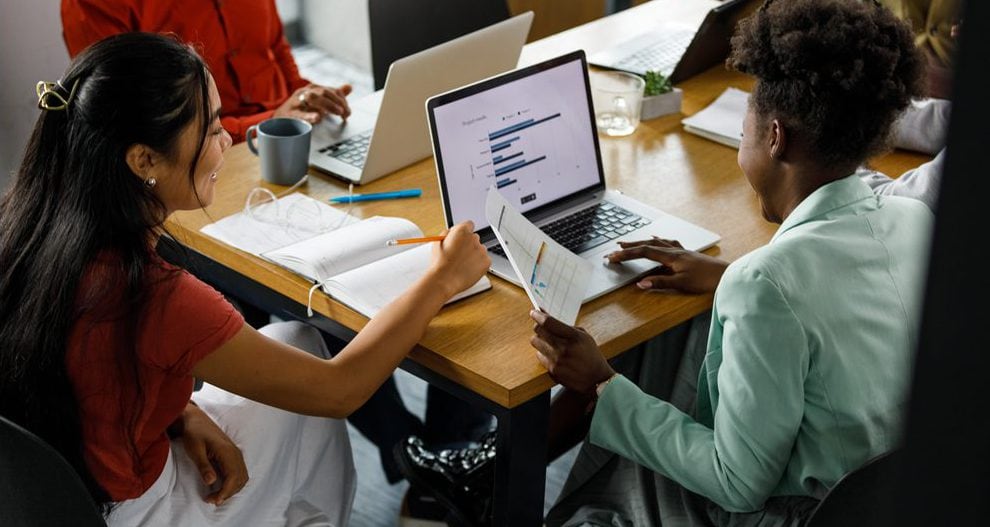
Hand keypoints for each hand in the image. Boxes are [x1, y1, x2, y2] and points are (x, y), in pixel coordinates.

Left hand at [175, 403, 247, 505]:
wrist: (195, 420)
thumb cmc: (193, 433)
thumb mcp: (195, 450)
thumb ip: (203, 466)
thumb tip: (211, 482)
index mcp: (227, 452)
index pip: (233, 477)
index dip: (225, 492)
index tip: (213, 500)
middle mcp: (235, 453)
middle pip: (239, 479)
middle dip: (227, 493)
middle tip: (211, 500)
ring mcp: (236, 454)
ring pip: (242, 477)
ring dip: (231, 489)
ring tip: (215, 495)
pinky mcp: (233, 455)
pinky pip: (239, 472)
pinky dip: (233, 483)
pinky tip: (221, 487)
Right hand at [276, 83, 352, 123]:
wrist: (279, 124)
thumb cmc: (300, 111)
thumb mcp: (318, 102)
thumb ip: (333, 95)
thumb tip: (349, 87)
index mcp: (313, 89)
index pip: (332, 91)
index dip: (342, 100)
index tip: (348, 112)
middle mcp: (305, 93)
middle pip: (324, 92)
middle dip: (338, 103)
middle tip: (345, 114)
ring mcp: (296, 102)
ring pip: (312, 98)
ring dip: (327, 104)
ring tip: (337, 112)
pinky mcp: (289, 114)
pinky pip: (300, 114)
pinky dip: (309, 116)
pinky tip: (317, 118)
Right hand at [429, 221, 490, 297]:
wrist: (445, 280)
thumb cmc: (439, 262)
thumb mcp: (437, 242)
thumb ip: (447, 234)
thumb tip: (452, 233)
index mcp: (462, 231)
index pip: (469, 224)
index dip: (464, 232)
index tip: (461, 238)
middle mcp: (474, 238)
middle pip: (474, 238)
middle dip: (468, 244)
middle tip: (459, 254)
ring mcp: (482, 250)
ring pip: (480, 250)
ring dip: (474, 254)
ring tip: (462, 264)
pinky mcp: (487, 261)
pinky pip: (484, 260)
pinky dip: (478, 264)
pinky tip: (468, 269)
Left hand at [530, 310, 614, 394]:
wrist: (597, 379)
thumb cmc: (591, 355)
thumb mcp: (584, 336)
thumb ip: (565, 327)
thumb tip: (546, 316)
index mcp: (574, 337)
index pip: (548, 322)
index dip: (538, 315)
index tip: (534, 312)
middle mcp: (564, 348)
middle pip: (538, 331)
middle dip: (538, 327)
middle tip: (542, 327)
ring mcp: (557, 361)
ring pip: (535, 343)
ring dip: (540, 340)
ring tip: (549, 342)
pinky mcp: (552, 371)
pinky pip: (539, 356)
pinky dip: (544, 353)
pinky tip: (553, 355)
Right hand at [606, 237, 727, 293]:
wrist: (727, 276)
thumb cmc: (706, 280)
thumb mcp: (681, 284)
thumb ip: (660, 283)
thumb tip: (641, 284)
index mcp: (671, 256)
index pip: (644, 252)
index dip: (627, 254)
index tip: (613, 257)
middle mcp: (675, 250)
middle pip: (647, 244)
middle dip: (630, 247)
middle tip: (614, 249)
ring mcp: (681, 250)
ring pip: (656, 242)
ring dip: (641, 242)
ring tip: (629, 242)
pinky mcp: (687, 253)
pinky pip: (667, 243)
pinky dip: (658, 241)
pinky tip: (657, 239)